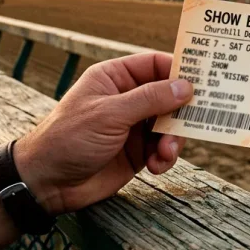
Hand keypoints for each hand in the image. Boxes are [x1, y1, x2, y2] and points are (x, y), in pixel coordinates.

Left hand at [13, 52, 191, 214]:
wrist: (46, 184)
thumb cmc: (69, 139)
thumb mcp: (110, 114)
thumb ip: (150, 99)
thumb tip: (186, 86)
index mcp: (116, 78)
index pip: (155, 64)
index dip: (179, 70)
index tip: (203, 82)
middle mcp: (128, 99)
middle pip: (170, 96)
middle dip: (181, 112)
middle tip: (195, 122)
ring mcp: (134, 126)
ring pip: (171, 125)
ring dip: (174, 140)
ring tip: (165, 153)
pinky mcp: (138, 151)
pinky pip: (164, 149)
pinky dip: (166, 158)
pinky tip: (156, 167)